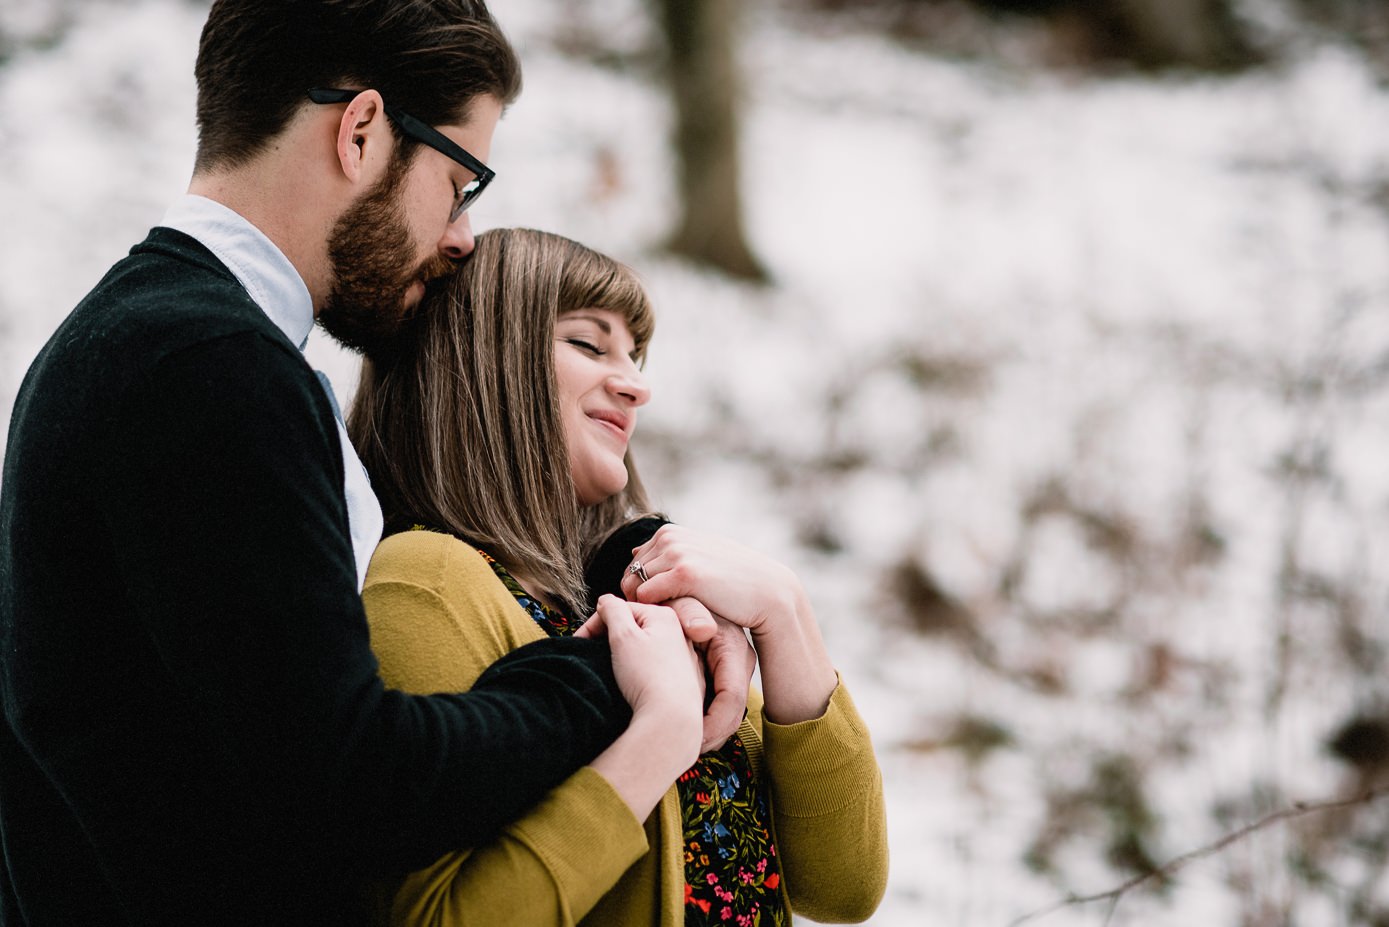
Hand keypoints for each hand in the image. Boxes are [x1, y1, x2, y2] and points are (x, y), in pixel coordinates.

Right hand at [575, 595, 702, 741]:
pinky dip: (641, 671)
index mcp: (665, 616)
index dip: (595, 624)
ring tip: (613, 673)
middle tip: (593, 657)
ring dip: (625, 655)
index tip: (580, 643)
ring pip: (645, 648)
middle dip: (610, 639)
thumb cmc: (648, 677)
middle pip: (634, 627)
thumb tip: (607, 601)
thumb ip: (612, 611)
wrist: (673, 720)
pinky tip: (634, 685)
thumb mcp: (623, 636)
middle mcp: (680, 633)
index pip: (620, 609)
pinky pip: (656, 667)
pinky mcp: (685, 680)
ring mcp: (685, 657)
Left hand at [622, 527, 838, 726]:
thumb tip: (633, 554)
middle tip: (662, 620)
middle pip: (628, 575)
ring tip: (670, 621)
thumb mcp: (698, 559)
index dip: (639, 590)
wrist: (767, 592)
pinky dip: (656, 611)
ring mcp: (677, 553)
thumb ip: (668, 555)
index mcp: (670, 533)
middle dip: (638, 599)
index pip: (633, 565)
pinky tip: (676, 620)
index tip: (659, 609)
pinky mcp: (684, 572)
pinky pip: (647, 595)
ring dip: (647, 607)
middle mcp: (670, 538)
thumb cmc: (732, 581)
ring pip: (634, 586)